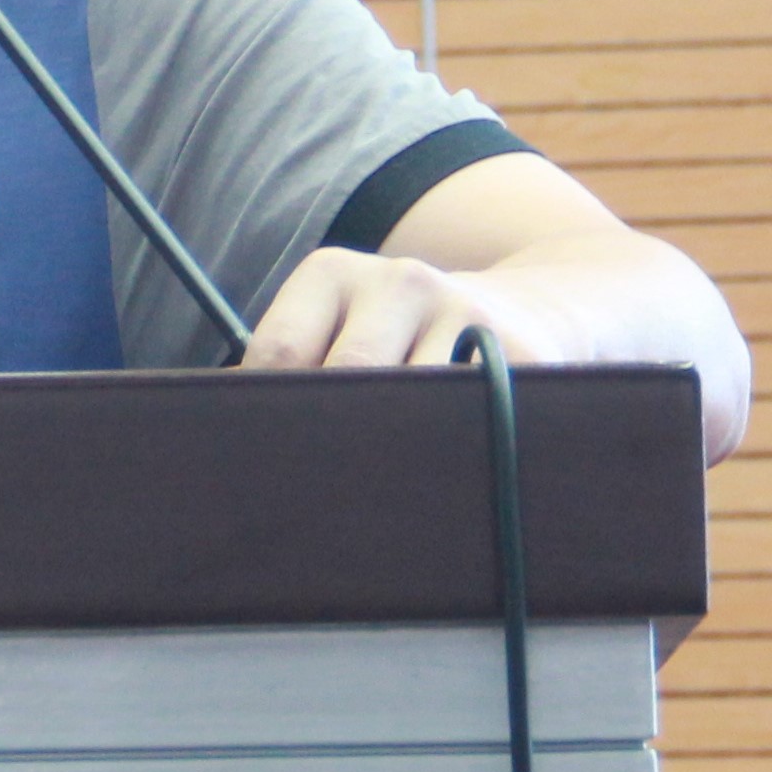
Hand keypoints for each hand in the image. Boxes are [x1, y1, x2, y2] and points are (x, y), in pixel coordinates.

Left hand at [236, 153, 752, 456]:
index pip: (277, 354)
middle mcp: (398, 279)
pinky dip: (458, 462)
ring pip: (405, 412)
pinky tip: (457, 480)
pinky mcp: (525, 355)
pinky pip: (473, 426)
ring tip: (395, 497)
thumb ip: (295, 375)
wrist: (557, 309)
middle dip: (334, 447)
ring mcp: (466, 311)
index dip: (272, 423)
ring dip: (397, 462)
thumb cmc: (425, 344)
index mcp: (333, 272)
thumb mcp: (355, 332)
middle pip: (342, 382)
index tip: (275, 466)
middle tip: (330, 498)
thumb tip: (214, 443)